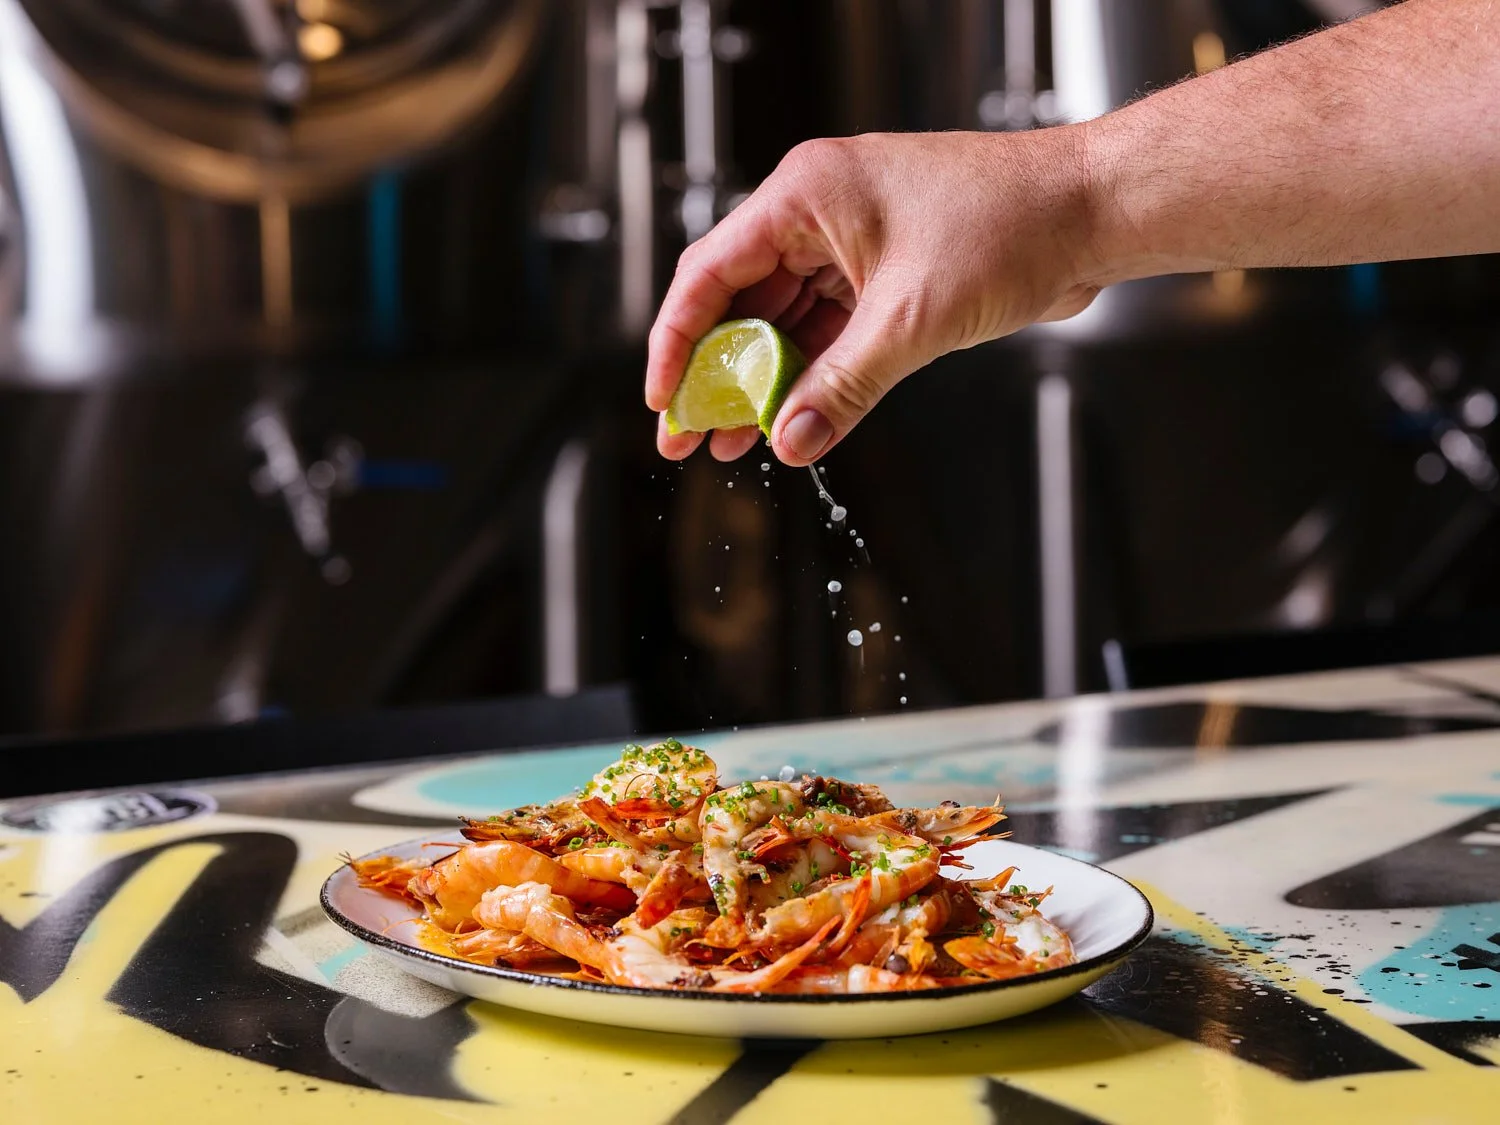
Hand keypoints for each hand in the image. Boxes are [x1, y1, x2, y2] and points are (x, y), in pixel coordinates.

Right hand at [644, 128, 1102, 465]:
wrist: (1093, 213)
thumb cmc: (1013, 226)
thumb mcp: (911, 320)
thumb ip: (843, 387)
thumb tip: (791, 441)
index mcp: (806, 194)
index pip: (710, 272)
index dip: (677, 341)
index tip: (662, 399)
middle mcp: (819, 213)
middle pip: (740, 301)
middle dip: (715, 373)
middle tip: (688, 435)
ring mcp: (852, 243)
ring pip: (783, 321)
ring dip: (760, 382)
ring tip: (731, 442)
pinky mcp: (885, 274)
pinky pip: (828, 330)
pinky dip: (810, 374)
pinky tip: (790, 417)